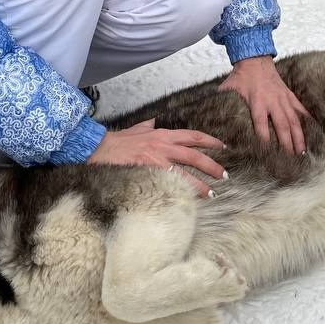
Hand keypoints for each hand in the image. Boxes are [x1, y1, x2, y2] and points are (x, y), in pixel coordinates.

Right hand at [87, 118, 227, 197]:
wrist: (100, 149)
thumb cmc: (119, 141)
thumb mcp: (139, 128)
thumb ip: (150, 126)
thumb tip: (156, 121)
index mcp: (163, 135)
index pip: (192, 137)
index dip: (210, 141)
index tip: (222, 147)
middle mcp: (163, 147)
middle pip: (194, 156)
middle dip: (212, 166)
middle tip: (224, 176)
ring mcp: (157, 162)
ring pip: (185, 174)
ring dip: (200, 185)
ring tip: (211, 194)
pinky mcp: (149, 174)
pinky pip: (170, 185)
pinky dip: (180, 193)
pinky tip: (188, 201)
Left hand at [217, 55, 310, 154]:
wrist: (255, 60)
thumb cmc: (241, 77)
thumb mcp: (228, 89)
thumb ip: (221, 104)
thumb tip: (207, 116)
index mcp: (256, 102)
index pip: (261, 124)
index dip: (265, 138)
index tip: (268, 153)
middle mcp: (272, 101)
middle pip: (282, 125)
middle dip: (287, 143)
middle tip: (290, 159)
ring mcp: (283, 98)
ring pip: (294, 120)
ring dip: (299, 137)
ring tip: (302, 152)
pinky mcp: (289, 95)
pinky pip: (300, 109)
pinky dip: (307, 120)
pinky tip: (313, 132)